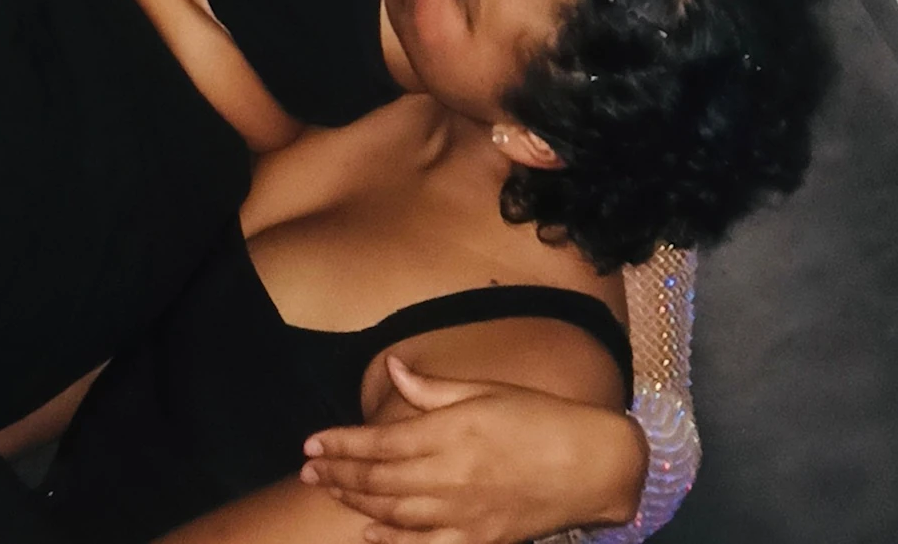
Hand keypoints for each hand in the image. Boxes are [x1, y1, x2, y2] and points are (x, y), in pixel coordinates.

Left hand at [299, 358, 645, 543]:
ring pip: (394, 513)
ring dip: (356, 502)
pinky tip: (368, 533)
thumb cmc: (538, 416)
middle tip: (306, 471)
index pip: (379, 441)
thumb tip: (396, 370)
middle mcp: (450, 476)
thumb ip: (435, 388)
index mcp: (450, 433)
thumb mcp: (487, 389)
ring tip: (328, 492)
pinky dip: (393, 542)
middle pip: (379, 479)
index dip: (340, 444)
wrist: (591, 464)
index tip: (311, 443)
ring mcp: (463, 513)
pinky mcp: (480, 539)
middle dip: (338, 474)